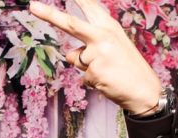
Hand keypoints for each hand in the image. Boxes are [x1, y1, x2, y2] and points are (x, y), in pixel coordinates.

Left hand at [29, 0, 161, 114]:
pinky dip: (92, 81)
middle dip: (49, 14)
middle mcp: (103, 35)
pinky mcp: (94, 71)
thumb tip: (69, 54)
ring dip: (87, 68)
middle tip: (32, 6)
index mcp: (108, 26)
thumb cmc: (127, 68)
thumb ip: (88, 47)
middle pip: (70, 23)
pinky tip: (107, 80)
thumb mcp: (110, 50)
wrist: (144, 89)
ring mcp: (98, 53)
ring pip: (76, 60)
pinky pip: (83, 77)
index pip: (89, 6)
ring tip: (107, 71)